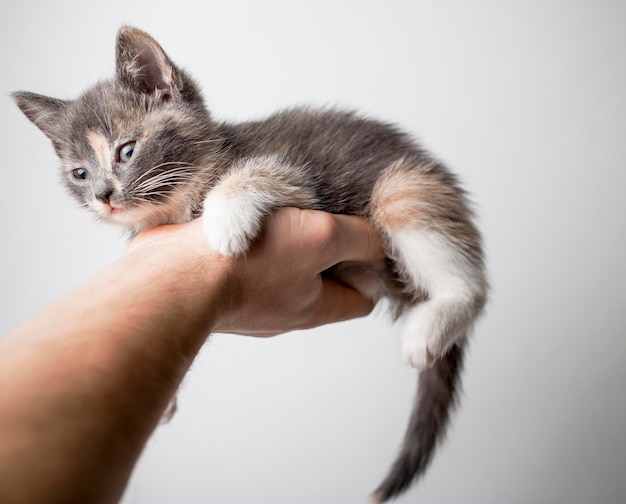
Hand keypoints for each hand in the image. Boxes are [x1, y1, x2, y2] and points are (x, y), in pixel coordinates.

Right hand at [127, 208, 384, 336]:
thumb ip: (358, 237)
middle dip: (325, 251)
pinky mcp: (216, 284)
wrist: (172, 278)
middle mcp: (284, 310)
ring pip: (280, 270)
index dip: (371, 271)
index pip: (361, 299)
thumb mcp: (322, 237)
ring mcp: (248, 301)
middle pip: (321, 283)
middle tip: (321, 212)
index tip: (364, 239)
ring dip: (283, 241)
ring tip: (281, 208)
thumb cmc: (249, 261)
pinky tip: (244, 216)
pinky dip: (250, 241)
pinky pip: (244, 262)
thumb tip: (382, 239)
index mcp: (315, 307)